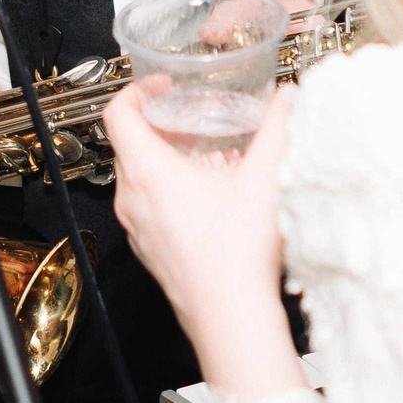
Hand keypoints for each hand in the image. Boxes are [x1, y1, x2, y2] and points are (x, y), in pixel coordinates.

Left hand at [105, 79, 306, 402]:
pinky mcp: (149, 248)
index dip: (136, 91)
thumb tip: (287, 100)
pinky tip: (207, 194)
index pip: (116, 113)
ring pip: (137, 176)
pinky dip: (167, 189)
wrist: (230, 317)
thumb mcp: (264, 179)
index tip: (162, 86)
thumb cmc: (236, 258)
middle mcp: (133, 198)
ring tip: (204, 154)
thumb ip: (278, 129)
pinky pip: (147, 205)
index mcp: (148, 173)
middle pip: (128, 143)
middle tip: (192, 116)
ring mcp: (137, 226)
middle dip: (159, 123)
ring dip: (164, 157)